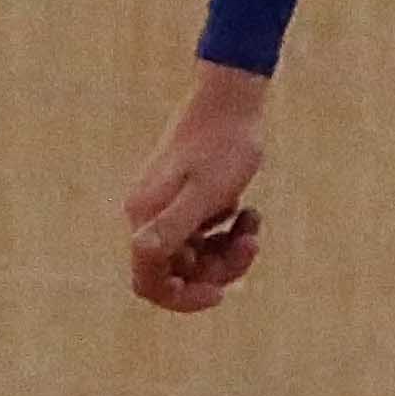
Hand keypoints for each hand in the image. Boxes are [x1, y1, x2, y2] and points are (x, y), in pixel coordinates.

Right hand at [122, 62, 272, 312]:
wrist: (232, 97)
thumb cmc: (222, 144)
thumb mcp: (204, 193)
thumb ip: (172, 228)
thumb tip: (141, 257)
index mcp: (145, 217)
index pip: (149, 282)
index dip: (183, 298)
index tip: (221, 293)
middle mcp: (148, 216)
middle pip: (179, 272)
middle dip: (219, 268)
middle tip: (251, 243)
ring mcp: (167, 207)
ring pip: (196, 255)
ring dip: (228, 250)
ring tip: (253, 223)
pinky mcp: (186, 199)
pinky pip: (205, 235)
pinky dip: (228, 231)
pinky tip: (248, 211)